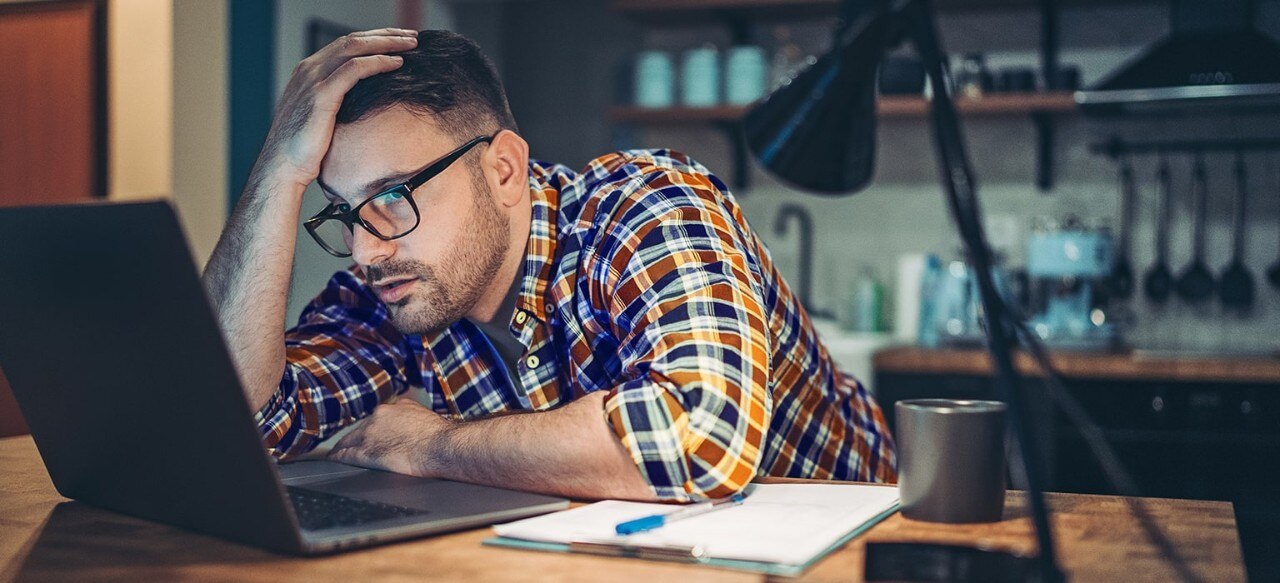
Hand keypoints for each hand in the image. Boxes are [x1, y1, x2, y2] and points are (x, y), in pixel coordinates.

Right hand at [256, 28, 418, 190]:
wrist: (283, 165)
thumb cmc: (303, 148)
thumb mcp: (320, 116)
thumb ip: (336, 101)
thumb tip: (362, 103)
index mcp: (308, 71)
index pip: (345, 44)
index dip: (375, 38)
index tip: (399, 40)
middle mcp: (309, 69)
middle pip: (353, 40)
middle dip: (386, 35)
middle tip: (412, 35)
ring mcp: (313, 79)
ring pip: (355, 47)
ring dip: (387, 43)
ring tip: (412, 44)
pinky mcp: (321, 95)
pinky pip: (354, 69)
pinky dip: (378, 62)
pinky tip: (397, 63)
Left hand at [327, 399, 449, 475]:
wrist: (442, 447)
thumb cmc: (442, 439)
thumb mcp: (427, 419)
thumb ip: (413, 420)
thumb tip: (414, 430)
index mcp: (397, 407)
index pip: (377, 418)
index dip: (372, 429)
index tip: (370, 436)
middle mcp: (380, 415)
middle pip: (360, 428)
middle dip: (357, 438)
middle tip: (350, 448)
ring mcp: (370, 433)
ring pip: (348, 440)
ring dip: (344, 448)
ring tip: (337, 455)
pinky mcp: (365, 452)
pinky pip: (344, 454)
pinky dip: (337, 458)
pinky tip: (333, 462)